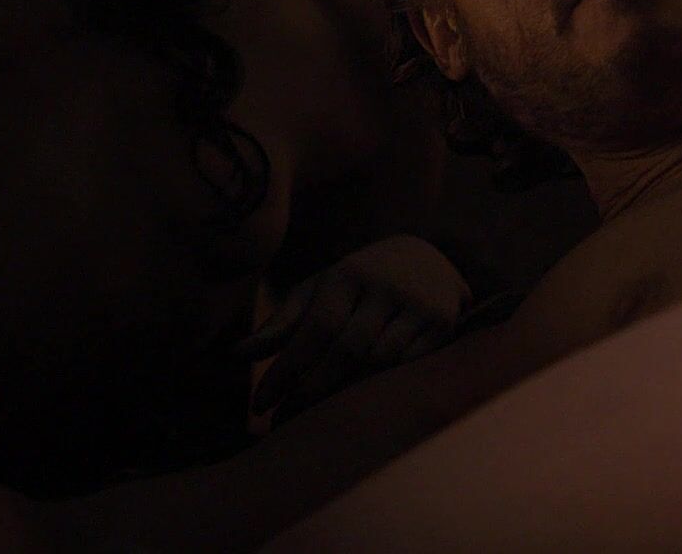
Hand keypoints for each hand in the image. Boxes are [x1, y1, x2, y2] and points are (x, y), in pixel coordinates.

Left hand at [238, 235, 470, 419]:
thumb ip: (282, 323)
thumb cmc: (358, 283)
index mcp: (348, 274)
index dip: (287, 369)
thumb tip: (236, 355)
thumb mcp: (319, 292)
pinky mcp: (444, 323)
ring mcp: (419, 305)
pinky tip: (363, 403)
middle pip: (347, 349)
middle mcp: (385, 286)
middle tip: (282, 423)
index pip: (315, 327)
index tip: (259, 405)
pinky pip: (410, 366)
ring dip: (346, 394)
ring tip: (316, 419)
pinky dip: (384, 386)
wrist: (428, 258)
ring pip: (380, 361)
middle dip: (312, 391)